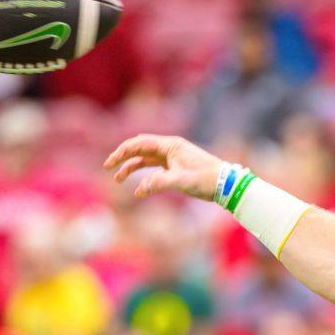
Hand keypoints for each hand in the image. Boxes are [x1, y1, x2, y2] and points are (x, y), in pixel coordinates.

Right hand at [103, 134, 224, 200]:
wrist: (226, 184)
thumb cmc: (206, 179)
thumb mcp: (181, 181)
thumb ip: (159, 183)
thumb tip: (139, 190)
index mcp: (169, 145)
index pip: (138, 144)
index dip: (121, 152)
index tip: (109, 164)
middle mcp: (169, 148)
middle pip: (139, 149)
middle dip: (123, 158)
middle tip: (108, 168)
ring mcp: (173, 158)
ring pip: (146, 160)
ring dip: (131, 168)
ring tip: (118, 180)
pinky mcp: (176, 168)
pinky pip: (155, 169)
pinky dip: (145, 177)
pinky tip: (139, 189)